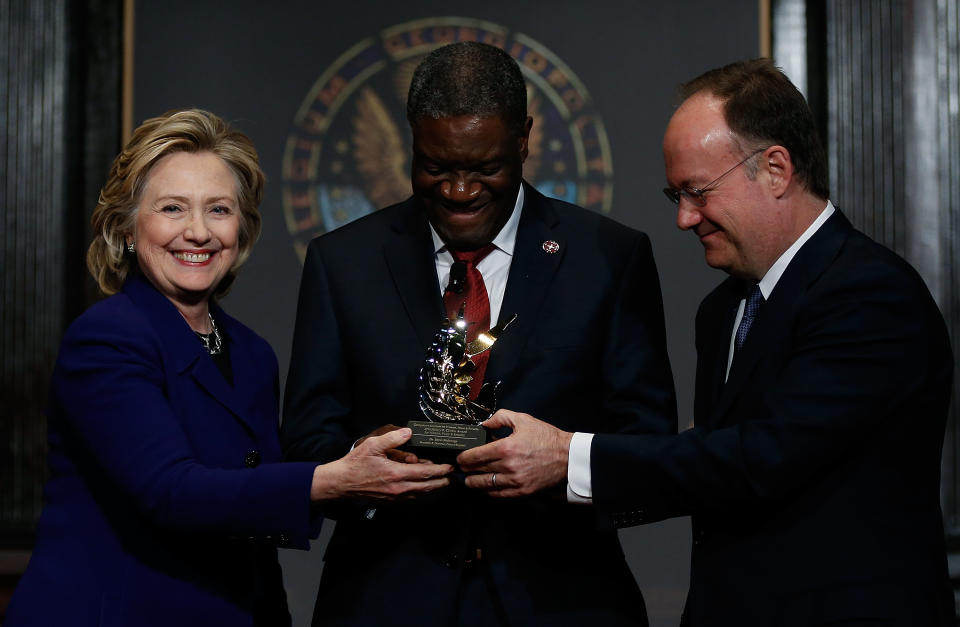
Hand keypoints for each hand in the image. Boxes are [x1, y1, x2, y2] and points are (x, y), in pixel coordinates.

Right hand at [311, 428, 451, 500]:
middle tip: (451, 476)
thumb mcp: (373, 445)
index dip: (440, 470)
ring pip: (420, 493)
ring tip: (441, 481)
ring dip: (432, 487)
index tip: (450, 467)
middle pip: (427, 487)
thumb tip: (408, 433)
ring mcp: (394, 496)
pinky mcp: (390, 500)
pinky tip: (422, 487)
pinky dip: (420, 492)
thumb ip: (392, 438)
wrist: (341, 483)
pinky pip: (410, 497)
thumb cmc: (355, 464)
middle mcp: (398, 488)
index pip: (425, 473)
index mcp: (396, 474)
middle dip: (441, 481)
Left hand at [457, 409, 572, 497]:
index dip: (462, 458)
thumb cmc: (546, 437)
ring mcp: (515, 481)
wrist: (568, 457)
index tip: (459, 458)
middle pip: (476, 472)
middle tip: (461, 469)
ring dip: (473, 483)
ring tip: (469, 480)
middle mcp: (508, 467)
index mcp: (506, 448)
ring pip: (484, 486)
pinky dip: (489, 491)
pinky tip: (486, 486)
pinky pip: (498, 495)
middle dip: (465, 471)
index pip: (474, 456)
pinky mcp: (522, 492)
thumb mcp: (523, 420)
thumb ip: (499, 418)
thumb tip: (483, 424)